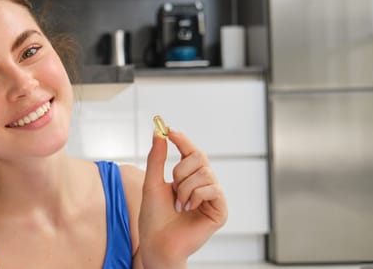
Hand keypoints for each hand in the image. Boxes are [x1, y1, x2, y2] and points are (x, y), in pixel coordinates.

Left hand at [137, 128, 227, 267]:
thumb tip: (158, 134)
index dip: (182, 139)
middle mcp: (203, 185)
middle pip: (200, 157)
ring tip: (179, 204)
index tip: (169, 130)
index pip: (190, 151)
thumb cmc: (153, 218)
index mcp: (188, 178)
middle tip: (172, 187)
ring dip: (185, 187)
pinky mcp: (220, 211)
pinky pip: (212, 189)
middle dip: (181, 170)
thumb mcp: (152, 183)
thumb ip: (156, 158)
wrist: (157, 243)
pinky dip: (196, 196)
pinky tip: (188, 208)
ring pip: (205, 173)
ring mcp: (213, 197)